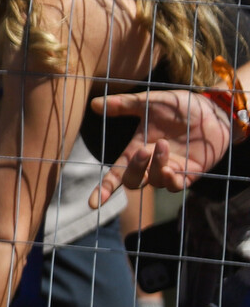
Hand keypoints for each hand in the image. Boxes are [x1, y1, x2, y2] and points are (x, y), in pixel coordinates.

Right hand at [89, 89, 233, 207]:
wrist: (213, 108)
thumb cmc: (181, 106)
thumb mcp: (150, 103)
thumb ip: (124, 105)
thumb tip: (93, 104)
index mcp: (137, 150)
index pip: (116, 175)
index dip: (105, 189)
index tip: (94, 203)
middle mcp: (152, 164)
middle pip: (134, 181)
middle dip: (135, 169)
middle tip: (142, 150)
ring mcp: (171, 170)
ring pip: (156, 181)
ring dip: (156, 164)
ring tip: (163, 144)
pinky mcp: (190, 173)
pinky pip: (176, 186)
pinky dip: (170, 180)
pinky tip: (170, 168)